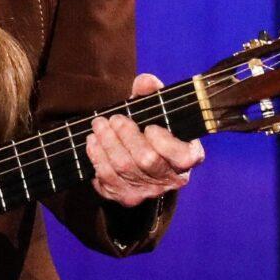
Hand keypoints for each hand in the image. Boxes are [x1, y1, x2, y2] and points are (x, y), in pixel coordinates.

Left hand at [85, 73, 203, 206]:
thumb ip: (152, 93)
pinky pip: (108, 179)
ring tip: (99, 125)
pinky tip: (93, 142)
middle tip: (114, 119)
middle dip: (127, 136)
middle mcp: (171, 179)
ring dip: (108, 143)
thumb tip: (145, 81)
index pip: (183, 157)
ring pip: (124, 168)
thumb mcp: (155, 110)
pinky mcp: (126, 197)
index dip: (165, 143)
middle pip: (147, 160)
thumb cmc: (150, 129)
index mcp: (187, 157)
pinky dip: (97, 158)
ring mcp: (148, 191)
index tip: (150, 127)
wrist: (136, 158)